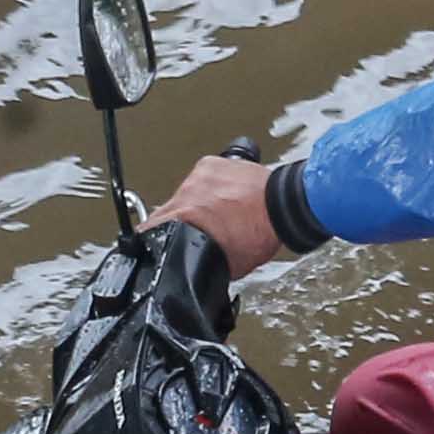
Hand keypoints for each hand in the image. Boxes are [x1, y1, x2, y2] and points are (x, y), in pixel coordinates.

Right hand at [148, 156, 281, 275]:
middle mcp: (186, 194)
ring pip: (185, 193)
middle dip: (180, 222)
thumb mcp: (227, 264)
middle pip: (168, 210)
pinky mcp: (211, 163)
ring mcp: (198, 176)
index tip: (151, 243)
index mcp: (183, 217)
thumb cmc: (261, 233)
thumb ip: (203, 263)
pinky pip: (202, 178)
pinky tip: (225, 196)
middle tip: (200, 231)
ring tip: (219, 212)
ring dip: (196, 203)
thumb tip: (196, 270)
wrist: (284, 206)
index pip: (149, 229)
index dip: (151, 239)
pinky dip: (210, 186)